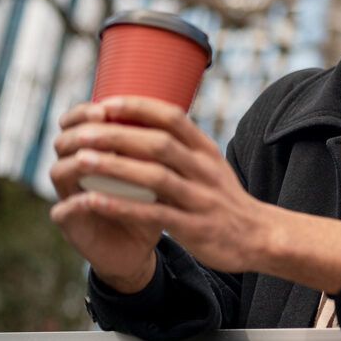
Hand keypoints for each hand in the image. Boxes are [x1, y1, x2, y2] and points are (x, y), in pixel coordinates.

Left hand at [49, 96, 272, 274]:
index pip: (173, 117)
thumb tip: (142, 125)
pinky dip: (123, 206)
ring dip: (115, 167)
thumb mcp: (212, 166)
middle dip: (117, 135)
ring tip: (80, 161)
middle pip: (159, 144)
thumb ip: (182, 148)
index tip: (104, 104)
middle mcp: (205, 170)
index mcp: (207, 151)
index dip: (138, 107)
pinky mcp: (195, 227)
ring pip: (155, 177)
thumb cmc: (226, 200)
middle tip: (81, 132)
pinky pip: (155, 214)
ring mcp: (201, 199)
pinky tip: (95, 201)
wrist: (260, 236)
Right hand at [50, 102, 160, 291]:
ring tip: (92, 157)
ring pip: (59, 171)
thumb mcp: (159, 171)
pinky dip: (78, 202)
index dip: (85, 111)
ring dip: (76, 162)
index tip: (107, 105)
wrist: (140, 247)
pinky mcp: (70, 224)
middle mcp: (77, 170)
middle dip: (80, 130)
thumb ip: (160, 146)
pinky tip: (91, 197)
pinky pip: (65, 210)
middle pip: (63, 141)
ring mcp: (69, 196)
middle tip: (98, 123)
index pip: (78, 122)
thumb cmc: (150, 202)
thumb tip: (181, 111)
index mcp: (95, 152)